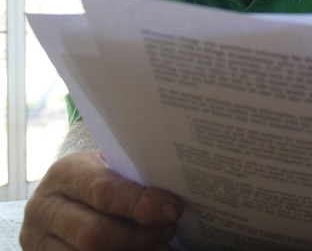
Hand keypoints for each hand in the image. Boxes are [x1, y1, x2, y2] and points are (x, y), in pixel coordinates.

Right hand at [19, 150, 182, 250]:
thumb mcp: (111, 168)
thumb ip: (134, 179)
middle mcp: (44, 208)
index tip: (172, 210)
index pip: (103, 191)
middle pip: (94, 234)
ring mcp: (38, 240)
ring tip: (160, 246)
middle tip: (169, 231)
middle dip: (139, 237)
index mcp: (65, 173)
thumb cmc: (101, 178)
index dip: (141, 204)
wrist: (65, 197)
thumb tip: (173, 201)